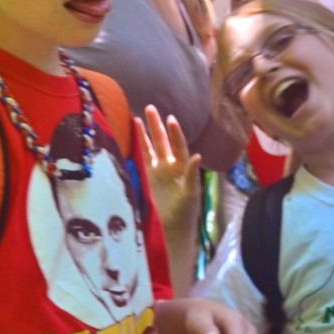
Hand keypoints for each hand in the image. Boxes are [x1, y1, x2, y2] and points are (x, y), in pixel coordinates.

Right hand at [138, 105, 202, 228]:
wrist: (173, 225)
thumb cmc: (185, 210)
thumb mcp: (191, 192)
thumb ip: (193, 174)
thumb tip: (197, 156)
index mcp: (182, 168)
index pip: (178, 146)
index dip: (175, 134)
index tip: (170, 120)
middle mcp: (170, 165)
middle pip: (162, 141)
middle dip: (157, 126)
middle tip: (150, 108)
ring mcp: (159, 170)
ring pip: (151, 147)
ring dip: (147, 133)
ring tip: (139, 117)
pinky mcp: (149, 177)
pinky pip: (144, 158)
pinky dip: (140, 146)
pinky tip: (135, 133)